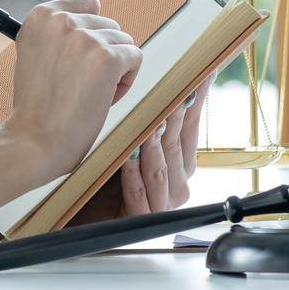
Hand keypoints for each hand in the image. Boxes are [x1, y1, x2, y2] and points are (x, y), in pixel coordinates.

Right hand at [0, 0, 142, 180]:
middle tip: (80, 84)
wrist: (34, 140)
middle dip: (102, 54)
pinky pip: (135, 58)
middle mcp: (62, 20)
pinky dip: (126, 81)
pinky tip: (104, 98)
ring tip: (90, 93)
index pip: (87, 4)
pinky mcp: (107, 57)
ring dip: (115, 69)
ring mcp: (85, 37)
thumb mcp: (34, 54)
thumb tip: (94, 12)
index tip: (78, 59)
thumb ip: (58, 33)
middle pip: (108, 25)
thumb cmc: (36, 106)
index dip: (89, 33)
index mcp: (41, 16)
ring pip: (124, 42)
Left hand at [67, 73, 214, 223]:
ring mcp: (161, 202)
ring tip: (153, 118)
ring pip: (160, 166)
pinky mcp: (139, 218)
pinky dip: (133, 172)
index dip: (194, 97)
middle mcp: (177, 182)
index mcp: (182, 163)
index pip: (192, 123)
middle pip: (176, 142)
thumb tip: (155, 77)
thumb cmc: (108, 176)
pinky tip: (129, 154)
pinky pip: (137, 191)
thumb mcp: (130, 140)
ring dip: (155, 141)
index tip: (199, 71)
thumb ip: (146, 116)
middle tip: (172, 88)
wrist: (89, 218)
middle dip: (174, 114)